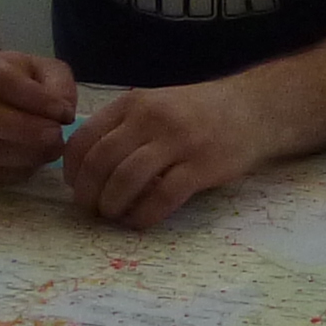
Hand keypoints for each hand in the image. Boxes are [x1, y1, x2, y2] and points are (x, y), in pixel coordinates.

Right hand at [0, 49, 76, 184]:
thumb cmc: (22, 84)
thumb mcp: (47, 72)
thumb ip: (59, 86)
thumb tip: (63, 114)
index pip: (0, 79)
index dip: (35, 98)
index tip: (64, 113)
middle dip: (25, 131)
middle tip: (56, 136)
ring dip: (26, 155)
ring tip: (51, 149)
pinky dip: (16, 172)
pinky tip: (32, 161)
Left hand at [59, 78, 271, 228]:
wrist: (253, 109)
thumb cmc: (198, 112)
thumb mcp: (155, 104)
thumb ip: (123, 127)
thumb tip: (85, 168)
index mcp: (134, 103)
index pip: (85, 137)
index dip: (72, 168)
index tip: (74, 186)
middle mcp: (152, 118)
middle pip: (101, 161)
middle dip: (88, 193)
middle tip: (90, 209)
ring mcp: (178, 141)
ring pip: (126, 180)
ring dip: (112, 206)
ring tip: (112, 216)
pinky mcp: (202, 166)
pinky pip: (162, 198)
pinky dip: (143, 216)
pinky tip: (139, 222)